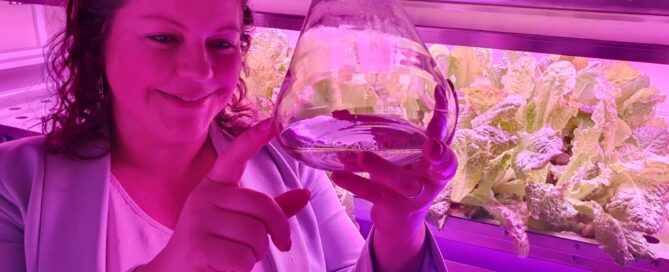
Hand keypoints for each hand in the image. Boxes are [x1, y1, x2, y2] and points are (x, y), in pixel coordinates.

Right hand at [139, 119, 310, 271]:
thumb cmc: (215, 246)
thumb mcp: (242, 223)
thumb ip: (272, 210)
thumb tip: (306, 194)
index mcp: (215, 185)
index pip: (234, 157)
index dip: (252, 139)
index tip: (271, 123)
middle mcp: (204, 196)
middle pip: (263, 207)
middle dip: (274, 232)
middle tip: (266, 246)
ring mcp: (198, 220)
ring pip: (256, 235)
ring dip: (256, 254)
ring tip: (235, 257)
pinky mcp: (197, 246)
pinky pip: (243, 257)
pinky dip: (243, 269)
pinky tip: (225, 267)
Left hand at [331, 83, 457, 228]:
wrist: (399, 219)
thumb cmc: (400, 175)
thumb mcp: (396, 152)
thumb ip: (375, 132)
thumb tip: (339, 113)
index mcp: (436, 159)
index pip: (446, 133)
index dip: (446, 116)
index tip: (441, 92)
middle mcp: (431, 177)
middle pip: (439, 165)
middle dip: (438, 155)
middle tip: (430, 146)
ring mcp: (414, 195)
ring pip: (403, 182)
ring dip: (383, 168)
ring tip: (362, 156)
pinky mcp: (393, 206)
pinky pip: (375, 194)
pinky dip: (355, 183)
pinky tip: (337, 175)